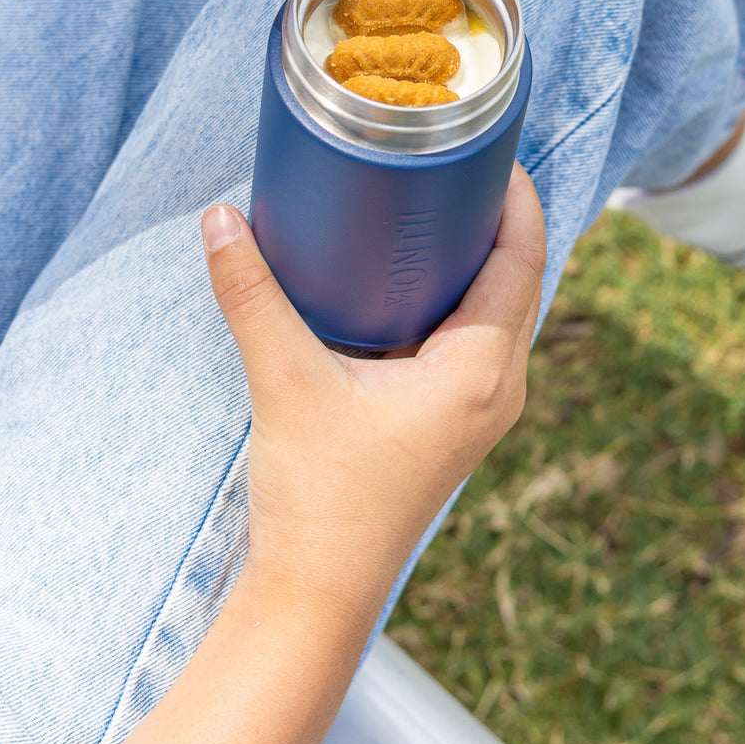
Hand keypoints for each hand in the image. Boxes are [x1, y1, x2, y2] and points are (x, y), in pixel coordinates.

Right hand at [202, 164, 546, 618]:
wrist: (316, 594)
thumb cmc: (317, 499)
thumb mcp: (284, 380)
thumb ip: (252, 294)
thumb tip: (220, 218)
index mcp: (480, 372)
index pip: (523, 260)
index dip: (516, 198)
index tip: (491, 149)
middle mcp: (497, 389)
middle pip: (520, 280)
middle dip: (498, 219)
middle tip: (457, 163)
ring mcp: (481, 412)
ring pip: (502, 312)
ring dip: (483, 259)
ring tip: (441, 205)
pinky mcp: (455, 424)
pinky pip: (480, 340)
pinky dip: (464, 298)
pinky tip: (420, 277)